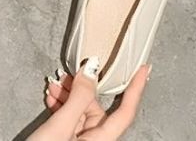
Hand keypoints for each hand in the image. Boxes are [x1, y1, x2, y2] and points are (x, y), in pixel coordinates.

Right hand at [28, 58, 149, 139]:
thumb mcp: (60, 126)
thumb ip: (78, 97)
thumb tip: (91, 70)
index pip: (126, 111)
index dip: (136, 88)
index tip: (143, 70)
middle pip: (96, 108)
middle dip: (82, 89)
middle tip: (70, 75)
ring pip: (81, 113)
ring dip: (68, 97)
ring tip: (54, 87)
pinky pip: (71, 121)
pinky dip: (62, 107)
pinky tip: (52, 99)